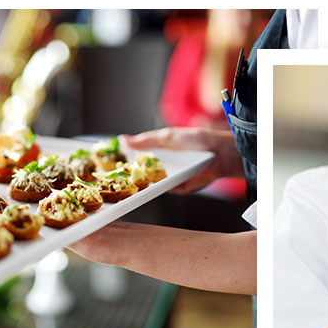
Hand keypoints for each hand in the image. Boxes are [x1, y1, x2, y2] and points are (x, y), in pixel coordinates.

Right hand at [120, 127, 241, 193]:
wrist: (219, 153)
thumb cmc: (196, 140)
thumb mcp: (167, 137)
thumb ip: (145, 140)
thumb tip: (122, 140)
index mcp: (159, 153)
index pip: (137, 159)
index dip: (124, 162)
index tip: (107, 163)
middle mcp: (164, 167)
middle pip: (140, 174)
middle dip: (126, 177)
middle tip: (110, 177)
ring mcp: (171, 178)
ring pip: (151, 184)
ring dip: (139, 184)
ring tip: (123, 182)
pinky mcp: (179, 188)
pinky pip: (165, 190)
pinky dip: (157, 188)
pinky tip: (148, 185)